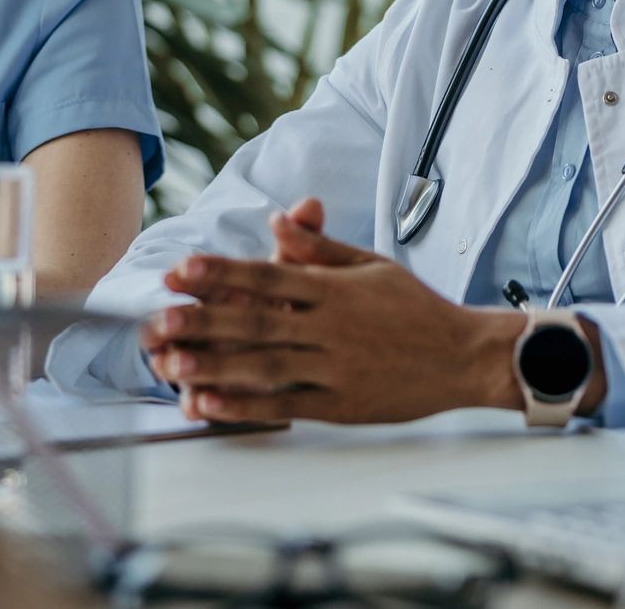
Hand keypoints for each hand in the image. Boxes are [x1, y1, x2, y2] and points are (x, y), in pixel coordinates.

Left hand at [142, 200, 523, 424]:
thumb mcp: (370, 265)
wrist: (464, 355)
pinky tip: (209, 404)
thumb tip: (278, 217)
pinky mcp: (341, 405)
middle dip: (205, 321)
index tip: (183, 270)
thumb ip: (319, 247)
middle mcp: (332, 328)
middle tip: (160, 320)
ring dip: (215, 365)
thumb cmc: (415, 307)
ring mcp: (336, 369)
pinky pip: (286, 405)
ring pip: (265, 367)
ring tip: (171, 365)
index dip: (224, 273)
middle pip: (259, 322)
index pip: (271, 275)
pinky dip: (245, 406)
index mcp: (336, 290)